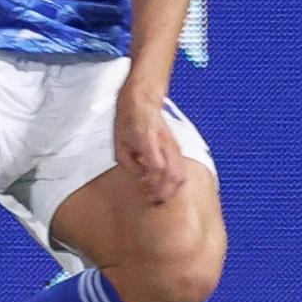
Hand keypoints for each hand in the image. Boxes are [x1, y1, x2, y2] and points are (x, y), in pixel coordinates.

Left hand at [114, 83, 187, 201]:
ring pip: (182, 173)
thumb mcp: (119, 143)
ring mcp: (173, 145)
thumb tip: (141, 178)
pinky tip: (166, 185)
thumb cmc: (128, 121)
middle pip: (175, 175)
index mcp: (148, 141)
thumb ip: (129, 163)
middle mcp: (165, 144)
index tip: (148, 194)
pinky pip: (182, 168)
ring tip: (160, 196)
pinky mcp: (177, 147)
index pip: (159, 168)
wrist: (142, 100)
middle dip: (166, 192)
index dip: (155, 185)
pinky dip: (176, 181)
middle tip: (154, 201)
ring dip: (172, 189)